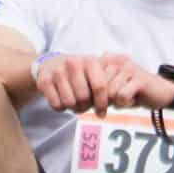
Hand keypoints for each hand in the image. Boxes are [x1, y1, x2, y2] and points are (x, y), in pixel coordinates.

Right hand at [34, 52, 152, 113]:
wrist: (51, 64)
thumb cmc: (79, 70)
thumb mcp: (95, 65)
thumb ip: (112, 64)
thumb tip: (128, 60)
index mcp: (89, 61)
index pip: (100, 87)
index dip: (102, 104)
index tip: (102, 112)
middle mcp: (73, 64)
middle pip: (84, 98)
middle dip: (85, 107)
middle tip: (84, 105)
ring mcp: (58, 72)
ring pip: (70, 103)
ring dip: (73, 108)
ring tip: (75, 102)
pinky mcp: (45, 81)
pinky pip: (56, 105)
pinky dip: (61, 107)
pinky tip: (63, 100)